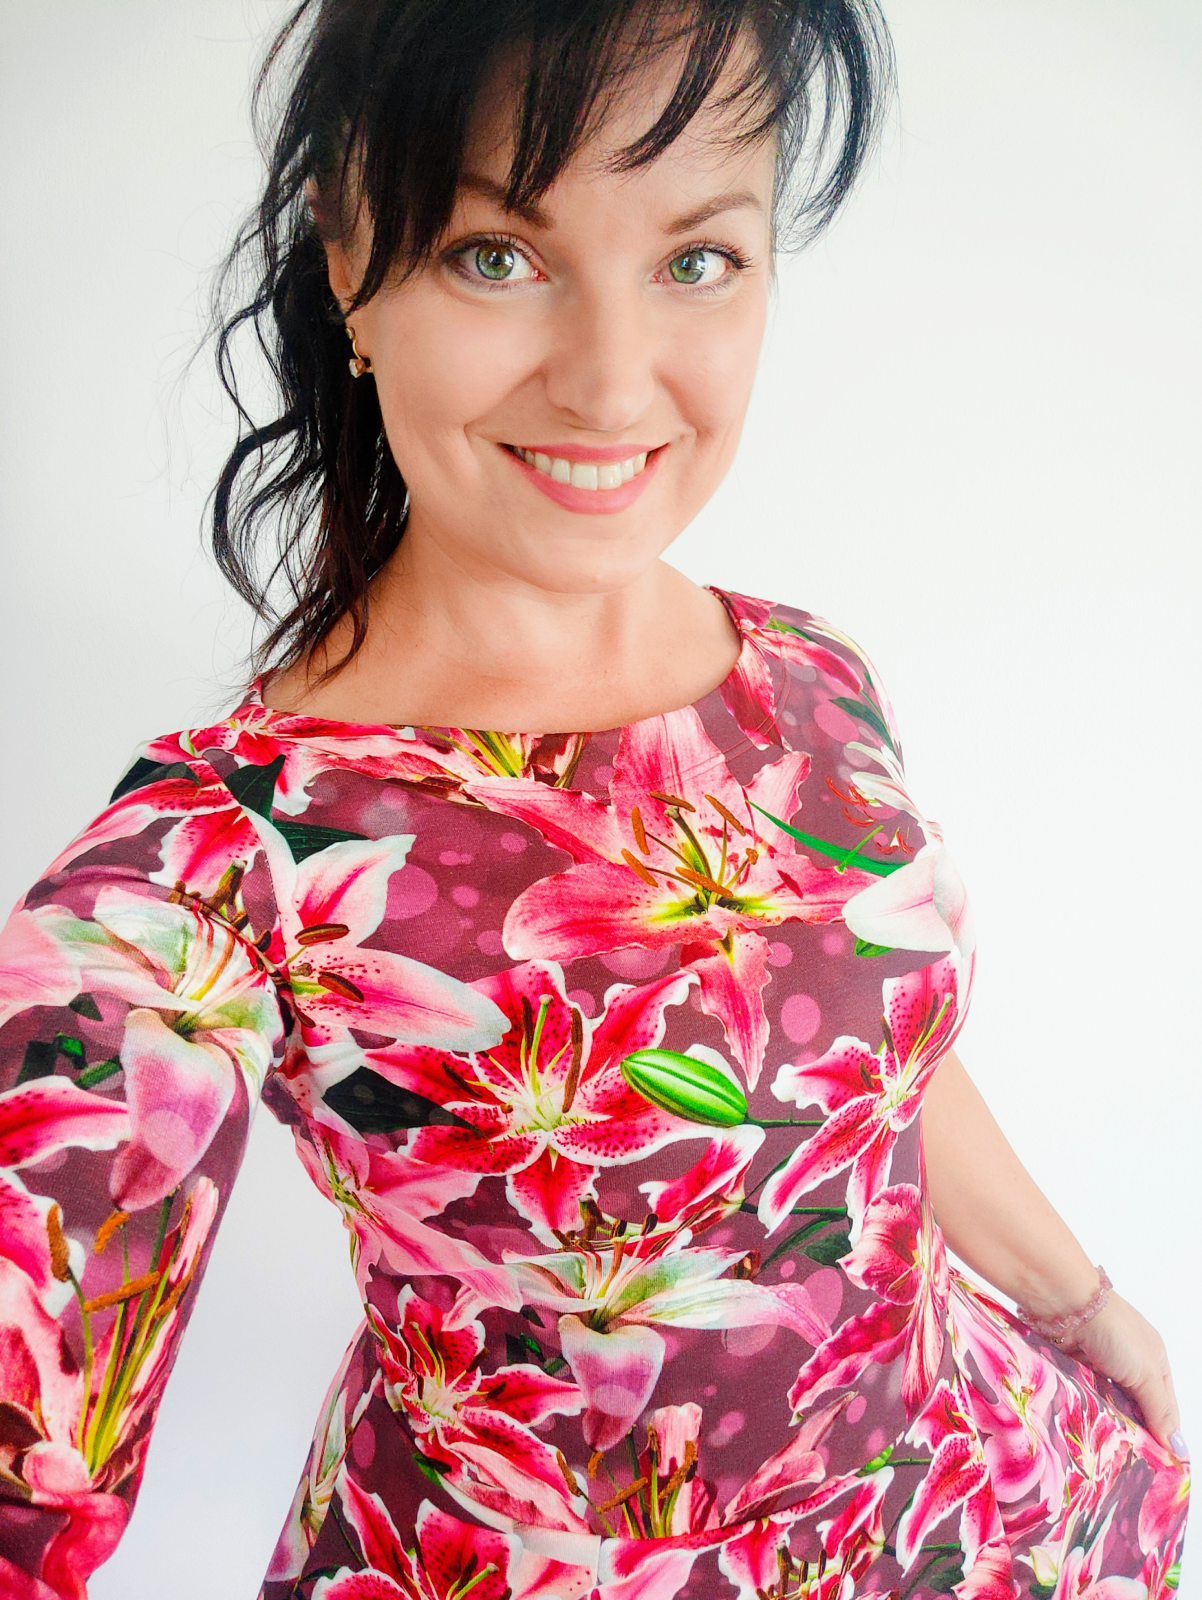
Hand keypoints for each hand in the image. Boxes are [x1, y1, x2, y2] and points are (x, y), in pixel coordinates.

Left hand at [1068, 1293, 1185, 1457]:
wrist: (1065, 1304)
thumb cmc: (1114, 1332)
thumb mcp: (1145, 1373)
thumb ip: (1159, 1410)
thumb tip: (1178, 1449)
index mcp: (1155, 1361)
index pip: (1165, 1407)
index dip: (1164, 1434)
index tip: (1163, 1465)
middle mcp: (1129, 1362)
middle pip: (1136, 1407)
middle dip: (1134, 1431)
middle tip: (1133, 1465)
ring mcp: (1101, 1365)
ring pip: (1109, 1404)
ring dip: (1110, 1421)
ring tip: (1111, 1454)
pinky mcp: (1076, 1367)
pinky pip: (1086, 1397)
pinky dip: (1088, 1409)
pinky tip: (1088, 1430)